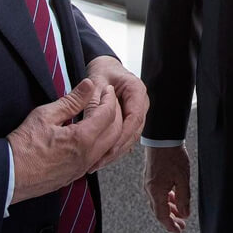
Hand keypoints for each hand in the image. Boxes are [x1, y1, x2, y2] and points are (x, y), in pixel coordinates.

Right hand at [7, 77, 121, 203]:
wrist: (8, 175)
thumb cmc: (23, 146)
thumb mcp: (46, 115)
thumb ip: (71, 100)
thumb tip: (88, 85)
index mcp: (82, 139)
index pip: (107, 115)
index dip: (109, 99)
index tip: (106, 89)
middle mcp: (87, 156)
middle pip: (115, 132)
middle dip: (115, 112)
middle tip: (107, 99)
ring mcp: (82, 168)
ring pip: (107, 147)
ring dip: (109, 129)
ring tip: (100, 114)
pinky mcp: (74, 175)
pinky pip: (96, 158)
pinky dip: (100, 143)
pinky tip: (90, 134)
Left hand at [85, 55, 148, 170]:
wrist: (105, 69)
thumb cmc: (102, 73)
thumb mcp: (94, 84)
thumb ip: (94, 102)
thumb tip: (91, 123)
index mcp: (136, 90)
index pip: (134, 117)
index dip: (123, 135)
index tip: (109, 148)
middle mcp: (141, 102)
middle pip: (134, 131)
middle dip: (118, 148)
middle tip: (99, 161)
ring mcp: (138, 112)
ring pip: (131, 137)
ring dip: (116, 152)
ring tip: (97, 164)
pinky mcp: (131, 121)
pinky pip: (125, 137)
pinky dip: (114, 148)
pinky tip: (101, 159)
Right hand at [144, 145, 191, 232]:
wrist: (162, 138)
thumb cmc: (172, 155)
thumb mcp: (182, 178)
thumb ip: (184, 198)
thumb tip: (185, 213)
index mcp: (156, 192)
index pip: (162, 215)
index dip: (171, 225)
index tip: (178, 230)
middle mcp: (149, 189)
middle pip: (159, 211)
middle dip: (171, 219)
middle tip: (181, 224)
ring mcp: (149, 183)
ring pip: (158, 202)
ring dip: (169, 209)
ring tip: (180, 212)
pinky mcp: (150, 177)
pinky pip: (157, 194)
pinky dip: (166, 199)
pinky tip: (174, 198)